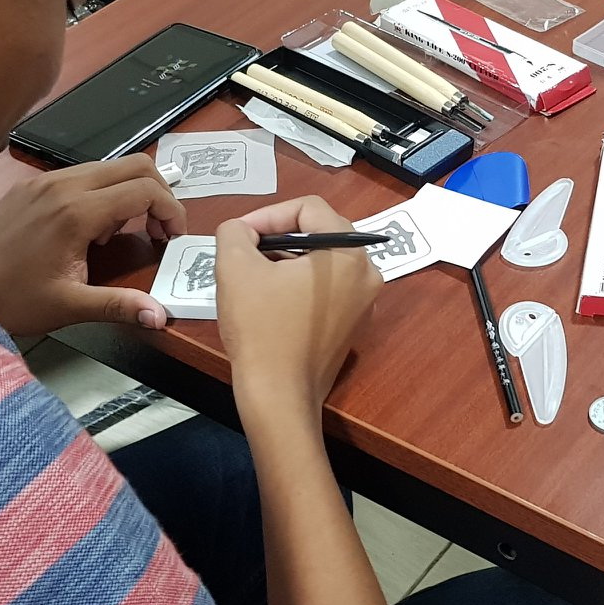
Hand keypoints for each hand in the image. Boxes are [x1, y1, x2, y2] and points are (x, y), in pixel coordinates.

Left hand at [0, 154, 185, 335]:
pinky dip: (102, 191)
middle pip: (134, 164)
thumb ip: (119, 305)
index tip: (172, 237)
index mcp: (77, 212)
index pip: (145, 190)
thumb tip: (160, 316)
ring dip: (129, 192)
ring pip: (108, 166)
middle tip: (158, 229)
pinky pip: (81, 174)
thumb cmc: (12, 300)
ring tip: (122, 233)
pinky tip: (90, 228)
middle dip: (158, 193)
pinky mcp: (32, 185)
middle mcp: (63, 186)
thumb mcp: (70, 306)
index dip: (171, 210)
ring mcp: (45, 181)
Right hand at [217, 196, 381, 414]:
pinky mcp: (354, 325)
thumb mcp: (235, 267)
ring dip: (287, 259)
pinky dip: (300, 284)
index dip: (269, 214)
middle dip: (279, 235)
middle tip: (246, 250)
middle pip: (320, 232)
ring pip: (323, 262)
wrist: (279, 396)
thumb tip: (243, 230)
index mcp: (349, 254)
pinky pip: (327, 289)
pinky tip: (271, 299)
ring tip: (254, 274)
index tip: (241, 234)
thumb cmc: (260, 328)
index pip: (310, 208)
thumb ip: (235, 232)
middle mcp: (368, 274)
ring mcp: (365, 303)